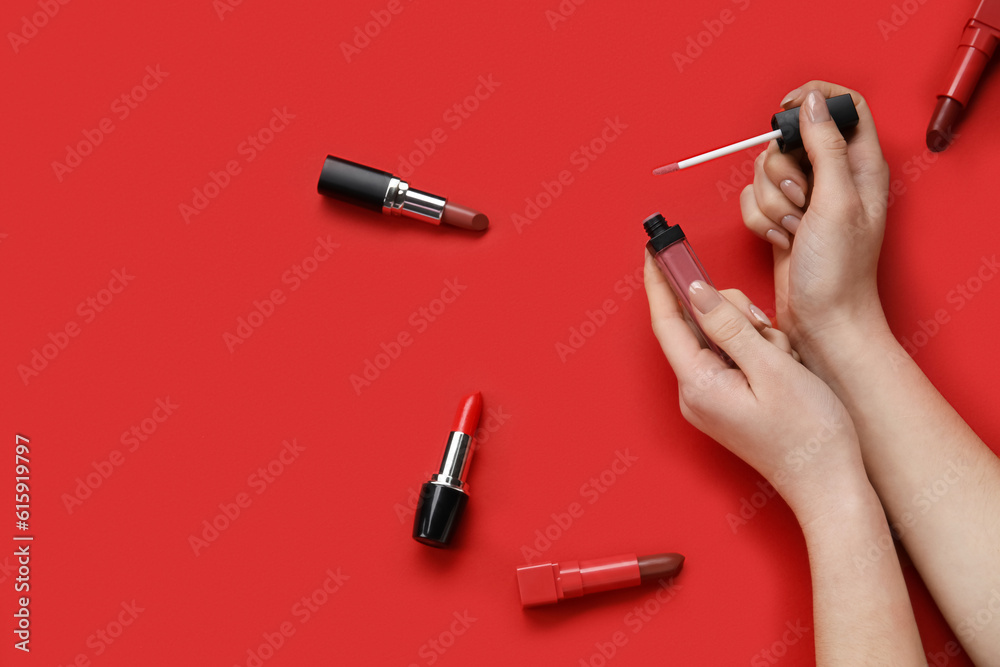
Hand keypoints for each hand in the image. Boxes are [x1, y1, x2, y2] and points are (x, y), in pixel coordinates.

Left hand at [643, 251, 867, 523]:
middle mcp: (694, 394)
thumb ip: (728, 325)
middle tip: (766, 329)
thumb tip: (695, 291)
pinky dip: (758, 352)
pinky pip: (733, 359)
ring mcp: (710, 400)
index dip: (660, 283)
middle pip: (697, 327)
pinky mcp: (727, 403)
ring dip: (753, 336)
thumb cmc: (809, 432)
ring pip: (720, 339)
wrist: (830, 485)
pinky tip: (784, 369)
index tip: (655, 250)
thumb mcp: (772, 367)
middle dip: (731, 314)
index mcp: (697, 384)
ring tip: (784, 360)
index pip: (667, 322)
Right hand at [739, 81, 891, 356]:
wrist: (822, 319)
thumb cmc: (840, 271)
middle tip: (802, 201)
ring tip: (794, 229)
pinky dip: (759, 221)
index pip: (842, 105)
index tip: (786, 111)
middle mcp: (832, 176)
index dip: (812, 99)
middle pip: (790, 139)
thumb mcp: (837, 201)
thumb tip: (811, 103)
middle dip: (782, 172)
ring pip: (763, 171)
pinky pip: (751, 200)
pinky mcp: (781, 217)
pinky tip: (781, 240)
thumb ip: (825, 146)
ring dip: (770, 203)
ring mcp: (805, 198)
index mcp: (860, 164)